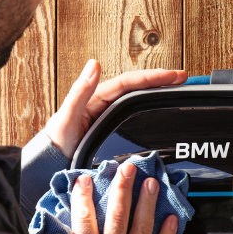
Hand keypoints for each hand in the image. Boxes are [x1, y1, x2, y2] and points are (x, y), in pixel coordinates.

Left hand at [44, 60, 187, 158]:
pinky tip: (162, 121)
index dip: (152, 78)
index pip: (129, 83)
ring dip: (157, 98)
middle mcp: (105, 108)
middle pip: (138, 91)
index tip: (173, 75)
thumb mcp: (66, 117)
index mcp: (96, 100)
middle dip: (160, 83)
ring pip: (138, 107)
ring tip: (177, 94)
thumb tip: (93, 64)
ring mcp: (110, 123)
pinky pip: (135, 125)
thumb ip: (79, 92)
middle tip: (182, 80)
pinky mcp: (113, 139)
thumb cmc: (55, 145)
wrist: (50, 169)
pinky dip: (150, 119)